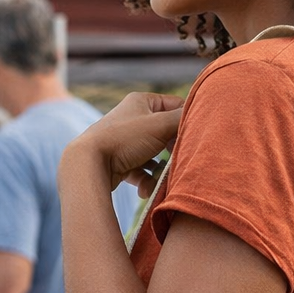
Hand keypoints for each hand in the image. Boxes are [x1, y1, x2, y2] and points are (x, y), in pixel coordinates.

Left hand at [64, 92, 184, 197]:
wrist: (89, 163)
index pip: (175, 106)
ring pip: (155, 156)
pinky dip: (147, 181)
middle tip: (180, 160)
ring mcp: (126, 141)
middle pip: (166, 134)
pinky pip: (141, 171)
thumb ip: (183, 120)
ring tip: (163, 180)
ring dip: (162, 171)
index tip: (194, 137)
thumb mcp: (160, 125)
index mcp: (142, 102)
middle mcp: (133, 118)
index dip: (187, 121)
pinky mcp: (120, 162)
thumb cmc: (125, 139)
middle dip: (174, 150)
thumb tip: (204, 117)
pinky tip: (146, 190)